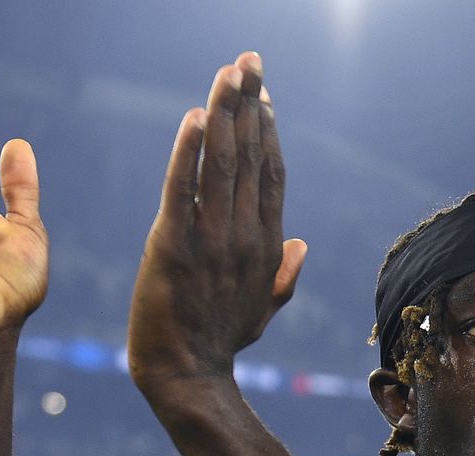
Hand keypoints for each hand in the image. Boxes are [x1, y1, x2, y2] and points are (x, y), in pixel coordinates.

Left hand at [128, 52, 306, 389]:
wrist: (187, 375)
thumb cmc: (221, 341)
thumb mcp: (262, 309)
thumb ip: (284, 274)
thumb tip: (301, 243)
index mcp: (266, 245)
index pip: (271, 174)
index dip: (267, 130)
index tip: (262, 95)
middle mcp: (245, 235)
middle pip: (251, 157)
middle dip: (248, 104)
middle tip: (248, 61)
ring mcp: (212, 240)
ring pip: (222, 164)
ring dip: (224, 113)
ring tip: (228, 72)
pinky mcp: (173, 246)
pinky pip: (182, 190)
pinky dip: (189, 152)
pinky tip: (196, 117)